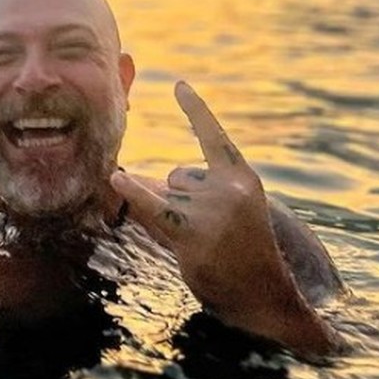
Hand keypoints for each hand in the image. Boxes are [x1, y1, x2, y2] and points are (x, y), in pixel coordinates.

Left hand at [111, 81, 338, 355]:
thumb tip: (129, 176)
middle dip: (179, 202)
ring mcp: (211, 209)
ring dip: (170, 220)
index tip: (178, 85)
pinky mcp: (192, 232)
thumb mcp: (226, 211)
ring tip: (202, 246)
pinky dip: (133, 193)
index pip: (214, 137)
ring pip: (164, 197)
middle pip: (176, 177)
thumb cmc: (241, 253)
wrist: (262, 294)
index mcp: (242, 177)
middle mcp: (228, 187)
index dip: (196, 110)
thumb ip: (186, 190)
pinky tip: (116, 179)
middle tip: (211, 235)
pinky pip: (154, 207)